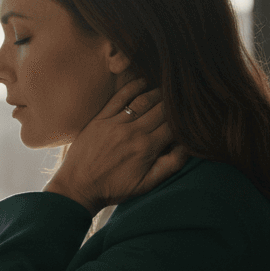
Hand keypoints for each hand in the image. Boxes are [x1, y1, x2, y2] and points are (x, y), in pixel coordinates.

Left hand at [44, 76, 189, 211]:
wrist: (78, 188)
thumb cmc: (114, 189)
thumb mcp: (146, 184)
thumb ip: (170, 165)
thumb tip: (188, 146)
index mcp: (147, 148)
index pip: (174, 125)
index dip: (185, 118)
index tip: (192, 113)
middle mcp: (132, 132)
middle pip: (161, 109)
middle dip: (174, 103)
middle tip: (183, 96)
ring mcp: (115, 124)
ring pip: (143, 100)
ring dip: (158, 92)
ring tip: (167, 89)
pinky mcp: (99, 119)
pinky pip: (119, 98)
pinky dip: (133, 87)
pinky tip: (143, 81)